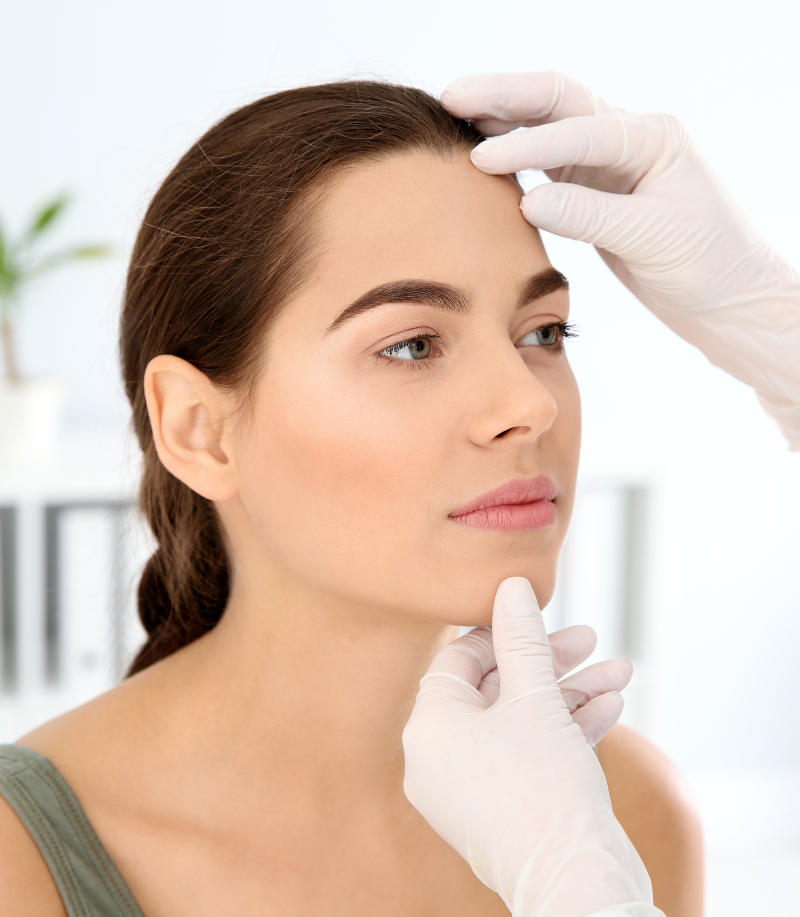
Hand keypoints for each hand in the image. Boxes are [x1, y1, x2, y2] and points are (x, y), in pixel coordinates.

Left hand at [402, 576, 654, 915]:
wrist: (576, 886)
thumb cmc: (544, 786)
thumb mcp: (534, 698)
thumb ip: (521, 639)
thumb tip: (510, 585)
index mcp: (429, 728)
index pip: (458, 659)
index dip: (501, 630)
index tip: (540, 613)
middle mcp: (440, 758)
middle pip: (495, 688)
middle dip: (549, 662)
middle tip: (590, 639)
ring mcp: (470, 788)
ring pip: (521, 721)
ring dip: (570, 693)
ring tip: (621, 671)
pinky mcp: (502, 809)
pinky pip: (529, 755)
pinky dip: (566, 730)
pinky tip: (612, 705)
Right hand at [441, 69, 788, 319]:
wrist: (728, 299)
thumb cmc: (708, 265)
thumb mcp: (652, 237)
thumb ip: (590, 216)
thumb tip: (528, 201)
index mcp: (652, 139)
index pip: (579, 129)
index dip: (528, 145)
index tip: (481, 161)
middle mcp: (630, 139)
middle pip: (557, 101)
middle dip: (504, 96)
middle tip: (452, 99)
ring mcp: (610, 164)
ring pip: (548, 127)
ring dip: (503, 118)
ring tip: (455, 117)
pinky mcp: (596, 192)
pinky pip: (548, 164)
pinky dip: (515, 156)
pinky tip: (484, 158)